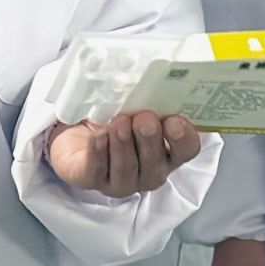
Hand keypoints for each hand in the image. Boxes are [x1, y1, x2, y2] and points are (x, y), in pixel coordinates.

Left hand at [48, 112, 201, 196]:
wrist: (78, 128)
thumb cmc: (114, 114)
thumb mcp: (134, 104)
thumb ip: (149, 100)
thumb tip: (155, 84)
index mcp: (168, 151)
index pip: (186, 149)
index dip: (183, 137)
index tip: (174, 120)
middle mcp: (149, 171)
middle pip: (156, 163)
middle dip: (149, 139)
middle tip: (143, 118)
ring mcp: (122, 182)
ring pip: (127, 169)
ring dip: (123, 144)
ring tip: (118, 123)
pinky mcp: (92, 181)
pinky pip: (97, 170)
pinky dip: (99, 152)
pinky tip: (98, 136)